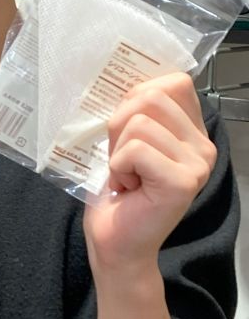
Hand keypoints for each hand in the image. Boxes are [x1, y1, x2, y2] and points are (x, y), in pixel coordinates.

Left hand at [83, 73, 215, 272]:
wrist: (115, 241)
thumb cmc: (117, 191)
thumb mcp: (123, 140)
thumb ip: (135, 111)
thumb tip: (123, 77)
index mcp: (192, 131)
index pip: (172, 81)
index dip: (136, 97)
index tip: (127, 132)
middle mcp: (203, 145)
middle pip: (149, 97)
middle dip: (119, 125)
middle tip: (122, 159)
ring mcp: (197, 163)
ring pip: (139, 123)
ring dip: (117, 151)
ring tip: (126, 176)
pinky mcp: (182, 181)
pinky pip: (135, 150)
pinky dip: (118, 168)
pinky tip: (128, 188)